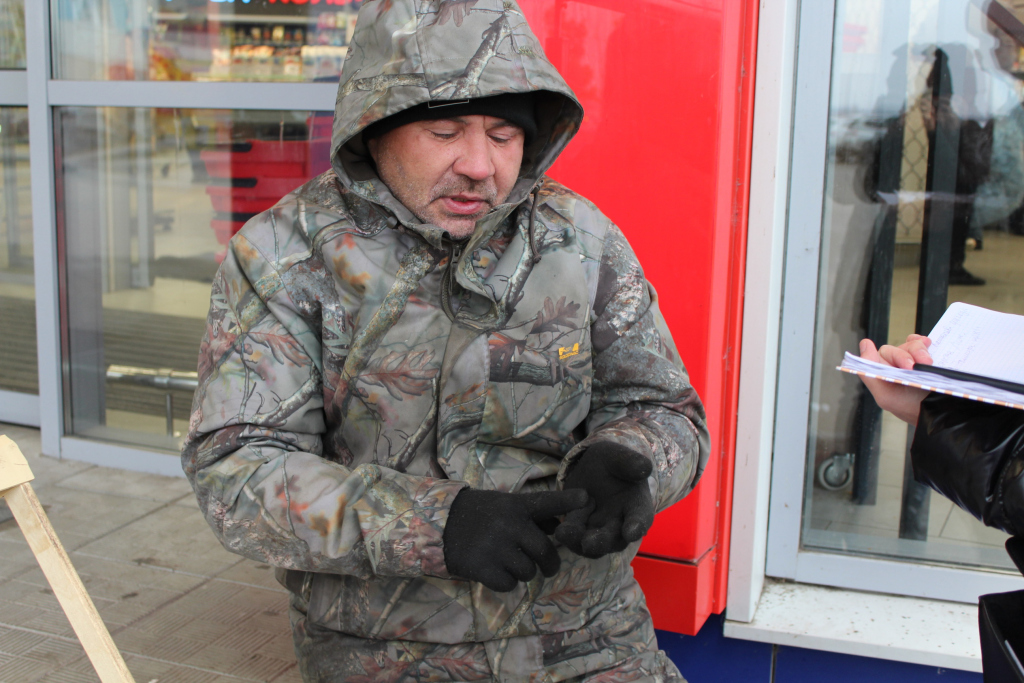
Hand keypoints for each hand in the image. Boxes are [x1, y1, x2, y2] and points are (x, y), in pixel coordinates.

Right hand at [443, 488, 587, 591]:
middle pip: (544, 551)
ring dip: (526, 573)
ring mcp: (494, 546)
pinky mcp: (482, 567)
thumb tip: (559, 525)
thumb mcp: (505, 506)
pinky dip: (507, 583)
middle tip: (548, 568)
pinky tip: (497, 572)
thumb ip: (534, 515)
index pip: (546, 502)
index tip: (585, 498)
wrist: (440, 524)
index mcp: (516, 506)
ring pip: (528, 571)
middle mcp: (508, 524)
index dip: (567, 501)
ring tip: (514, 565)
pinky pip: (509, 584)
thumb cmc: (480, 514)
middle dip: (550, 564)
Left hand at [555, 442, 654, 558]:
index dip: (637, 526)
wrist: (593, 467)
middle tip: (590, 542)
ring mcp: (599, 529)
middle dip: (602, 541)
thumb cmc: (613, 462)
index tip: (631, 532)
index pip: (641, 518)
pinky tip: (559, 529)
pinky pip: (574, 537)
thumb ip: (631, 463)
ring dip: (579, 543)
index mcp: (637, 506)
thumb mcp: (619, 457)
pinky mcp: (579, 528)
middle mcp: (621, 523)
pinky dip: (567, 535)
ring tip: (564, 533)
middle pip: (615, 539)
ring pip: (593, 545)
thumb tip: (644, 468)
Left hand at [858, 334, 933, 424]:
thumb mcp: (886, 396)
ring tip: (928, 362)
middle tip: (915, 367)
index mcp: (880, 375)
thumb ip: (870, 373)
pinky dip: (922, 341)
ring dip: (918, 350)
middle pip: (893, 350)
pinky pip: (918, 341)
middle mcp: (892, 367)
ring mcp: (909, 361)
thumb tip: (864, 346)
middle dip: (905, 356)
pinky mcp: (923, 358)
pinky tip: (927, 343)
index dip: (885, 356)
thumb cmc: (911, 409)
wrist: (939, 413)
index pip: (873, 357)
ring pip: (908, 345)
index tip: (897, 362)